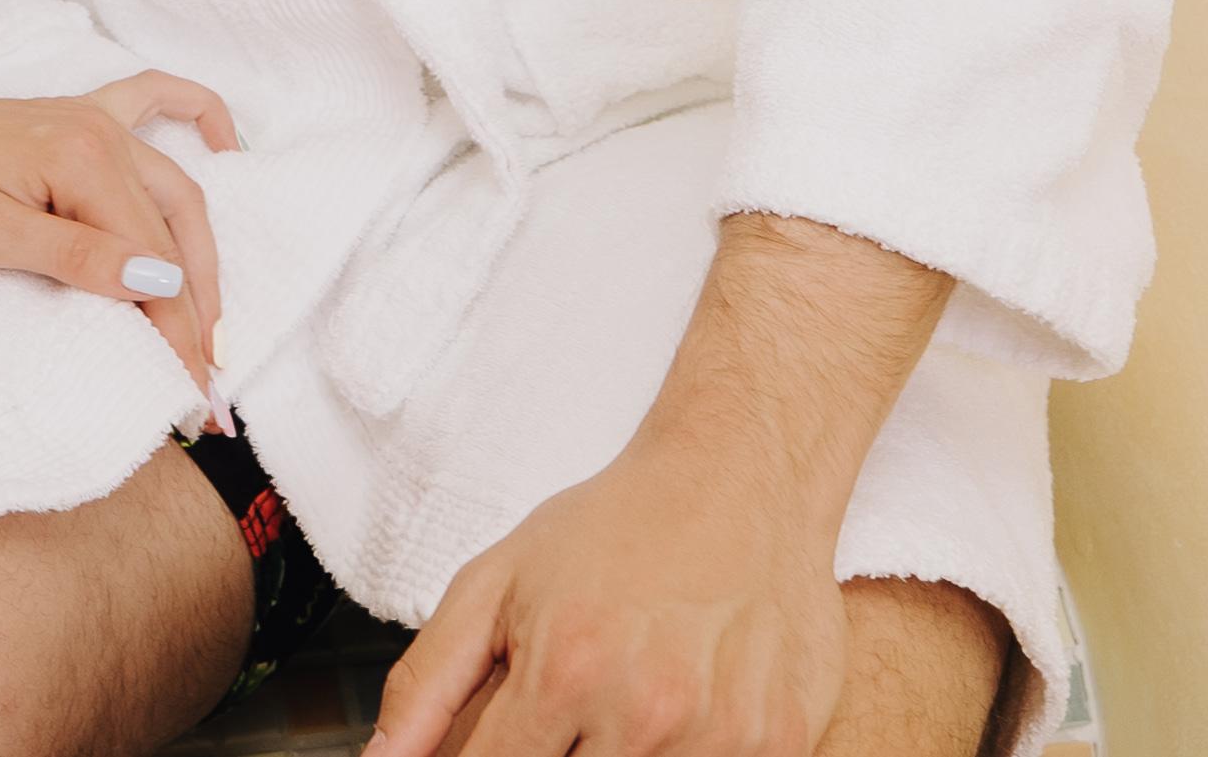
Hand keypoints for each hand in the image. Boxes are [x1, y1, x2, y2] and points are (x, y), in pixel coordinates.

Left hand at [0, 62, 235, 388]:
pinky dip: (200, 116)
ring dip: (203, 257)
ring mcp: (94, 118)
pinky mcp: (77, 118)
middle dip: (199, 312)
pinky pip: (158, 101)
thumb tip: (159, 279)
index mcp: (82, 158)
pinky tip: (228, 144)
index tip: (194, 397)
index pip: (152, 261)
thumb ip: (75, 256)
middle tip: (208, 386)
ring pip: (176, 190)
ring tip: (214, 327)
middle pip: (176, 232)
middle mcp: (102, 130)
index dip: (177, 334)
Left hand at [359, 213, 949, 756]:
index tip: (501, 747)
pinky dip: (686, 756)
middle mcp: (643, 712)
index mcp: (564, 671)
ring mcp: (719, 736)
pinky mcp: (780, 746)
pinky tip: (677, 720)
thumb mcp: (498, 583)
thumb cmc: (616, 530)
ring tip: (618, 713)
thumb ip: (427, 681)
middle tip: (566, 722)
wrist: (743, 477)